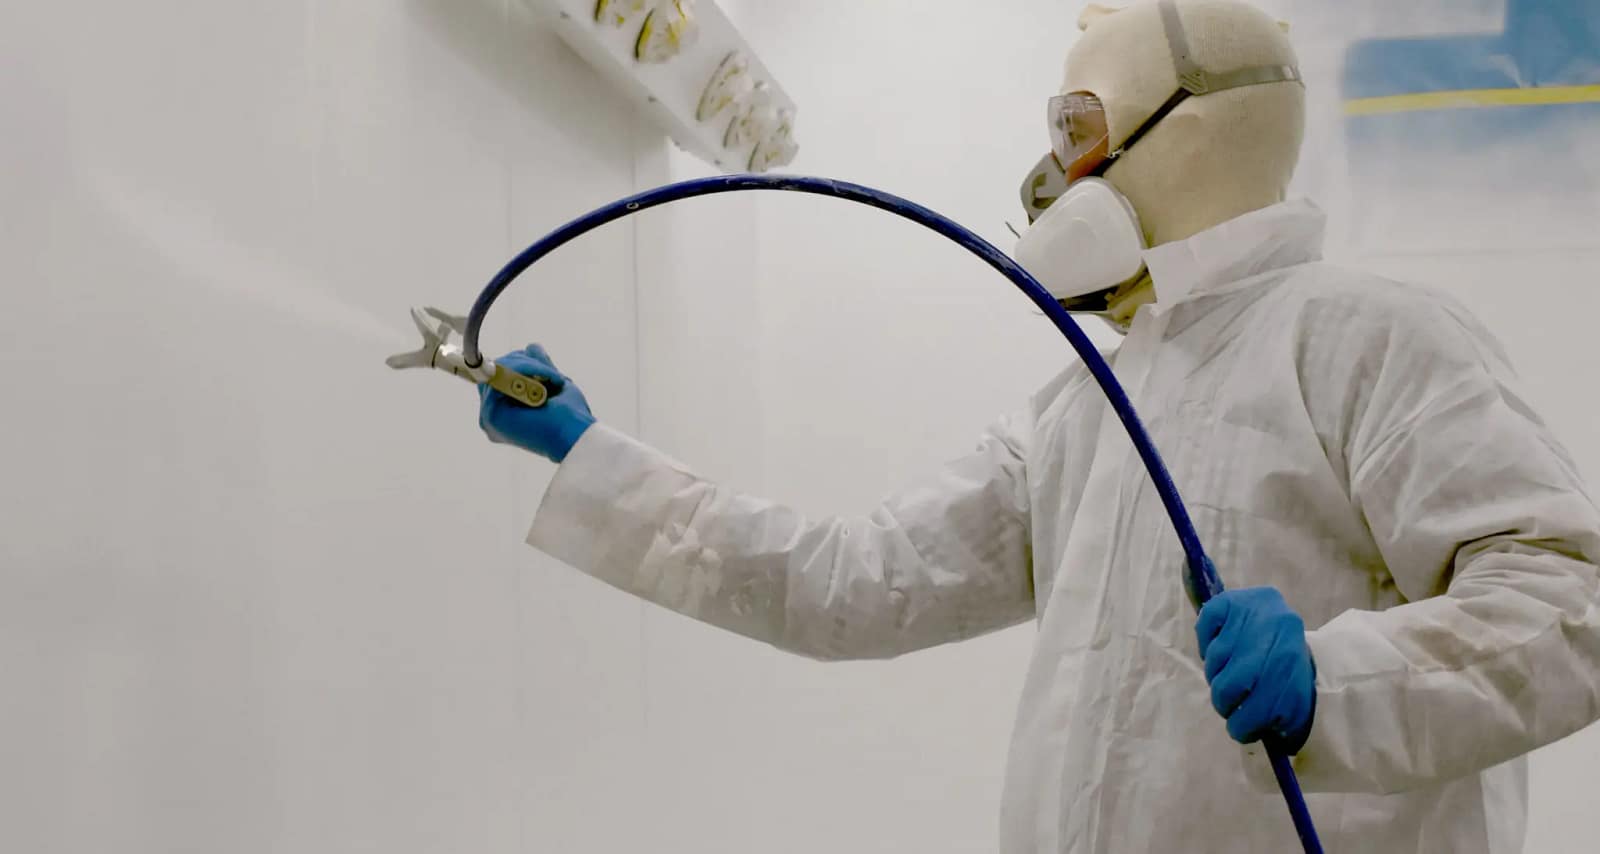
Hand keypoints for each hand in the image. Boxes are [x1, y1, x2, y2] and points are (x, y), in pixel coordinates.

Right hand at [478, 344, 595, 461]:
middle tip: (552, 376)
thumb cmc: (570, 418)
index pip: (499, 376)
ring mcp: (490, 415)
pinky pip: (500, 375)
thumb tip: (531, 347)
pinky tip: (547, 382)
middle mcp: (494, 414)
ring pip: (498, 369)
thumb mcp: (554, 383)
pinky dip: (527, 370)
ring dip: (530, 367)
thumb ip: (539, 366)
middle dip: (525, 363)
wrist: (575, 438)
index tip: (542, 370)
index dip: (519, 365)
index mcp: (505, 411)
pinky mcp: (491, 414)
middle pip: (495, 370)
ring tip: (553, 381)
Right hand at [1195, 587, 1315, 752]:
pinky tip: (1221, 647)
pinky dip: (1206, 643)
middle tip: (1230, 703)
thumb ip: (1279, 723)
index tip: (1242, 730)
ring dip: (1216, 673)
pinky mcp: (1230, 599)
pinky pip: (1205, 627)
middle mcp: (1275, 632)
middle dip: (1225, 702)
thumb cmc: (1285, 676)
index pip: (1259, 707)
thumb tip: (1270, 751)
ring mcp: (1251, 611)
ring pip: (1214, 660)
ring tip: (1229, 672)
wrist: (1286, 631)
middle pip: (1229, 686)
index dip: (1244, 726)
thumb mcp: (1291, 702)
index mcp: (1294, 665)